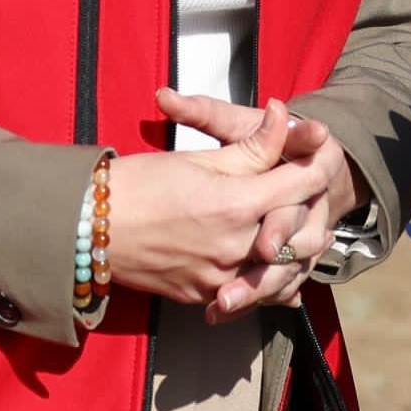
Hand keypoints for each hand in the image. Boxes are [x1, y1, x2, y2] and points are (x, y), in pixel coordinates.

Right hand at [151, 89, 359, 314]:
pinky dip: (264, 283)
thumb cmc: (137, 184)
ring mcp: (219, 276)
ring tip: (308, 243)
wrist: (88, 227)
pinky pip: (247, 294)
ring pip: (276, 271)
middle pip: (295, 233)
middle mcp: (234, 246)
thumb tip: (283, 115)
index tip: (321, 155)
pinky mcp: (201, 295)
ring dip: (293, 255)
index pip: (297, 185)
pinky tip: (273, 277)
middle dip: (309, 215)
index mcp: (235, 204)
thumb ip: (250, 146)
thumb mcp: (197, 158)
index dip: (314, 166)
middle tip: (320, 206)